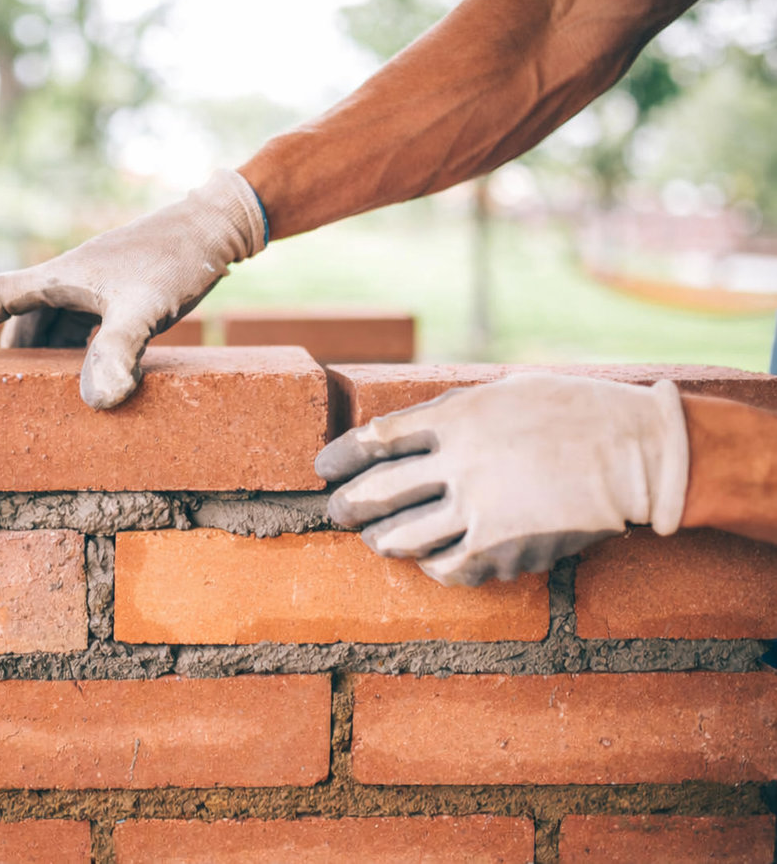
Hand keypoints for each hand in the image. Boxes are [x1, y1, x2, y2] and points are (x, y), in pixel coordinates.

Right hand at [0, 169, 266, 408]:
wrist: (218, 227)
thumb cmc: (178, 259)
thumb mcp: (146, 307)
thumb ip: (119, 350)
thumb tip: (99, 400)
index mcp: (60, 277)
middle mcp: (69, 281)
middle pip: (18, 320)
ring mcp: (93, 289)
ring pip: (50, 329)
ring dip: (40, 359)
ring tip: (33, 399)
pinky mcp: (118, 297)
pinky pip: (79, 331)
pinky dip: (74, 357)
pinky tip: (88, 382)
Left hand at [315, 373, 690, 585]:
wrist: (638, 455)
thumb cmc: (572, 413)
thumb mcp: (504, 391)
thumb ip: (451, 411)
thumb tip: (402, 431)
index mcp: (457, 418)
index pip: (374, 439)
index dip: (340, 457)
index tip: (323, 469)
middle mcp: (460, 464)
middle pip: (375, 493)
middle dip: (345, 506)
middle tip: (336, 511)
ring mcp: (480, 511)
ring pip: (400, 538)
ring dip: (380, 541)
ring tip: (377, 539)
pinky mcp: (502, 550)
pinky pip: (444, 568)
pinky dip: (429, 565)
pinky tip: (429, 560)